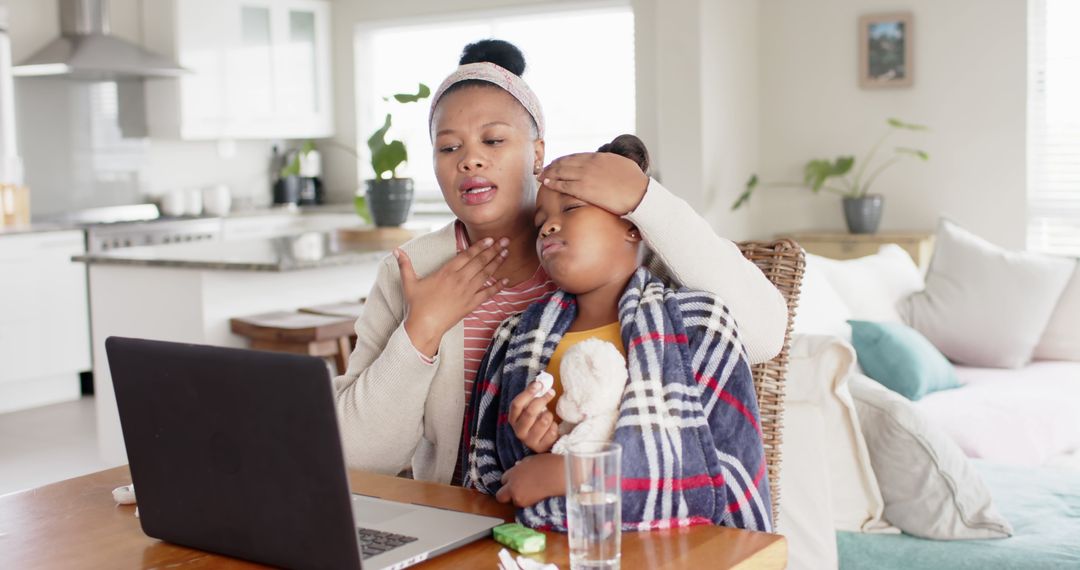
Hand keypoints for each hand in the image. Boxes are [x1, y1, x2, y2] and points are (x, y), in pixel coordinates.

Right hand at [397, 237, 508, 355]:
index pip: (466, 255)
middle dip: (493, 250)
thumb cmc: (417, 305)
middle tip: (505, 241)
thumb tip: (396, 251)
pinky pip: (487, 294)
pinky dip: (497, 287)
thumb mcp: (409, 283)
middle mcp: (459, 280)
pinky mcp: (471, 304)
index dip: (479, 246)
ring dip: (497, 263)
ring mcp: (467, 292)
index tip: (490, 239)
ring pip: (485, 275)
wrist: (425, 326)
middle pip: (480, 262)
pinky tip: (506, 280)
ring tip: (506, 253)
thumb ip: (405, 265)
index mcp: (446, 272)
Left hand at [496, 453, 565, 507]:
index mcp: (512, 474)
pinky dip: (527, 502)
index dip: (509, 480)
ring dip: (518, 499)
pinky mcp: (528, 506)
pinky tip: (535, 496)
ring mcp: (519, 498)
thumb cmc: (547, 464)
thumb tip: (518, 468)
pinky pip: (523, 505)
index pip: (503, 479)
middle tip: (515, 491)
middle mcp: (512, 488)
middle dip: (506, 494)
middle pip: (500, 496)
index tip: (515, 480)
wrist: (557, 476)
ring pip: (513, 502)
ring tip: (529, 493)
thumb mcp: (530, 460)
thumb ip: (520, 466)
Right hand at [508, 381, 558, 452]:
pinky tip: (551, 427)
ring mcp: (530, 440)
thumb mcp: (530, 407)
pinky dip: (554, 426)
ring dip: (549, 415)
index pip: (517, 404)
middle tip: (551, 392)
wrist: (543, 441)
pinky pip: (552, 431)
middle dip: (543, 400)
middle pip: (530, 412)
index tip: (539, 384)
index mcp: (513, 419)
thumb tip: (541, 381)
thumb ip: (533, 395)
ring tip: (548, 416)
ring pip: (544, 420)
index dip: (528, 393)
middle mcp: (519, 431)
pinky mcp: (541, 447)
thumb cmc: (536, 420)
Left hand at [539, 152, 649, 214]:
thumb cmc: (635, 182)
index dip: (564, 159)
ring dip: (549, 173)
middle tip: (545, 168)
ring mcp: (585, 176)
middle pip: (565, 162)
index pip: (576, 156)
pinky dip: (553, 182)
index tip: (557, 162)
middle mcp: (590, 163)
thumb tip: (610, 164)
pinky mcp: (583, 189)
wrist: (638, 193)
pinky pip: (563, 184)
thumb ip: (612, 163)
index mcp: (599, 157)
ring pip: (561, 171)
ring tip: (542, 175)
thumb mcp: (622, 165)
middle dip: (553, 165)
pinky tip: (546, 182)